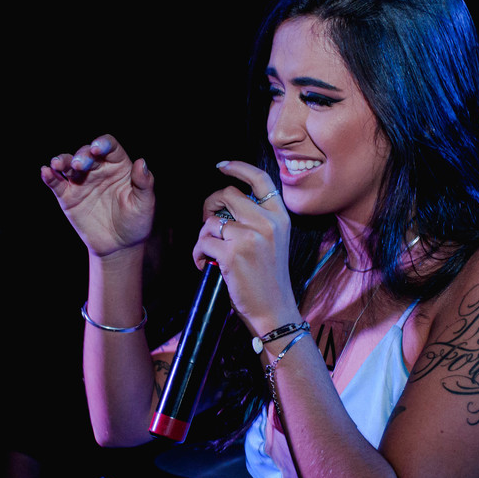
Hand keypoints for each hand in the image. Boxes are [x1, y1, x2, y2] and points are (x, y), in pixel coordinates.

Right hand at [41, 134, 154, 257]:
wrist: (119, 246)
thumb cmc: (136, 223)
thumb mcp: (144, 204)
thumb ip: (144, 183)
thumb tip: (141, 162)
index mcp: (118, 166)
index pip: (109, 147)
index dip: (102, 143)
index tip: (98, 148)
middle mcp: (98, 169)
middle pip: (86, 153)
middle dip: (82, 156)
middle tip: (80, 166)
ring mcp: (81, 182)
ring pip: (68, 164)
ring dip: (62, 161)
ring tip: (57, 164)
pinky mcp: (68, 197)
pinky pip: (56, 183)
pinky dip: (49, 176)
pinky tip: (45, 172)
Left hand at [192, 160, 299, 336]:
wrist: (274, 311)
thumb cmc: (268, 279)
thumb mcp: (273, 242)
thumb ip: (257, 219)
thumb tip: (226, 204)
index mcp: (280, 217)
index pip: (260, 179)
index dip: (238, 167)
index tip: (222, 166)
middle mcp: (267, 223)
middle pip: (228, 195)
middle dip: (210, 205)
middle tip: (207, 222)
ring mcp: (250, 237)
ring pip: (211, 221)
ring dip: (203, 237)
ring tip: (209, 254)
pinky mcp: (232, 254)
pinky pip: (203, 242)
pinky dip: (198, 254)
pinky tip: (205, 266)